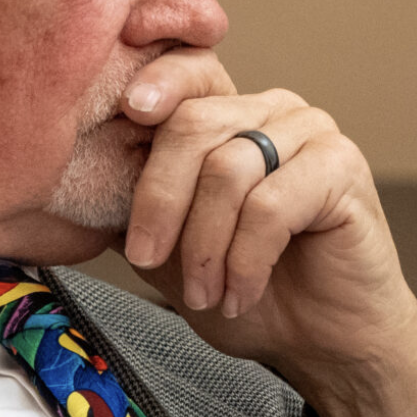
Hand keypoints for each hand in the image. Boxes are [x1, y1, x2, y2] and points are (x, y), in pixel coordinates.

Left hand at [118, 47, 416, 416]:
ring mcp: (312, 132)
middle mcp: (271, 110)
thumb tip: (73, 173)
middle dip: (159, 201)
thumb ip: (130, 205)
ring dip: (204, 245)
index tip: (127, 111)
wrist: (323, 343)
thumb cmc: (247, 292)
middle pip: (191, 125)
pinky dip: (245, 259)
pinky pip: (270, 204)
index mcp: (228, 115)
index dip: (155, 82)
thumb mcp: (167, 247)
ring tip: (204, 294)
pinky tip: (241, 294)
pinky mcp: (343, 168)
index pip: (186, 73)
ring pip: (227, 169)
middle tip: (148, 259)